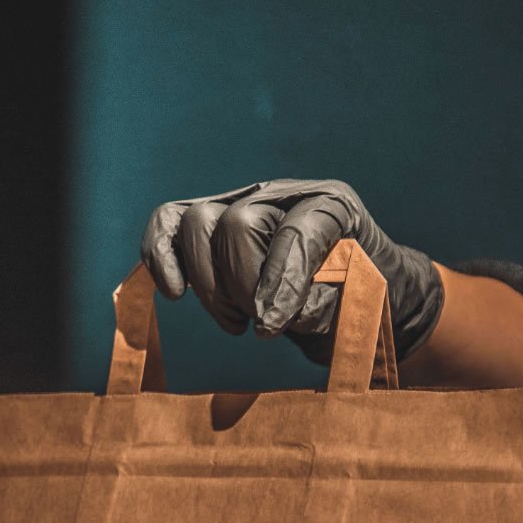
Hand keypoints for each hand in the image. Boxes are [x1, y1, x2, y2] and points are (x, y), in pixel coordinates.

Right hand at [139, 179, 443, 362]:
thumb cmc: (361, 303)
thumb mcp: (360, 307)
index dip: (280, 281)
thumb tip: (271, 313)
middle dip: (241, 284)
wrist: (356, 296)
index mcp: (333, 207)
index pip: (296, 231)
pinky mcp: (212, 223)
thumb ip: (326, 306)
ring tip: (236, 323)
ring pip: (198, 223)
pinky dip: (160, 254)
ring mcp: (244, 203)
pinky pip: (170, 222)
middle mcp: (284, 195)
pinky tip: (174, 293)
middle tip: (259, 324)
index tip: (270, 327)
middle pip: (238, 224)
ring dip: (209, 284)